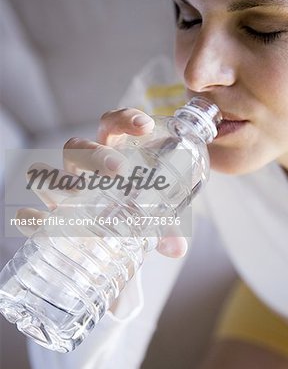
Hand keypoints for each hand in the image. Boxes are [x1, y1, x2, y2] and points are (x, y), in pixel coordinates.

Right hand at [16, 108, 187, 257]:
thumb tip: (176, 248)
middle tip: (120, 170)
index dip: (124, 120)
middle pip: (77, 147)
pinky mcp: (51, 219)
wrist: (112, 242)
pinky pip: (31, 215)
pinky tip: (36, 221)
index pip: (111, 126)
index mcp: (111, 155)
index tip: (145, 127)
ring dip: (57, 181)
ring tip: (77, 195)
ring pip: (47, 174)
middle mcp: (83, 169)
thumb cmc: (132, 216)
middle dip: (95, 155)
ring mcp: (64, 193)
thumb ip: (165, 228)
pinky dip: (30, 218)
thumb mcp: (152, 217)